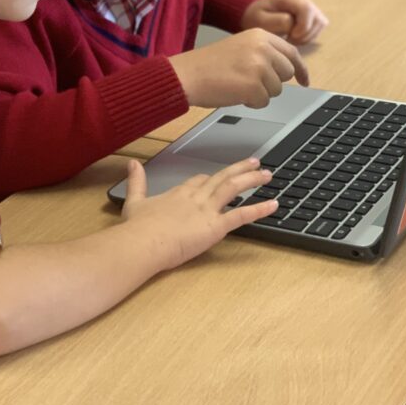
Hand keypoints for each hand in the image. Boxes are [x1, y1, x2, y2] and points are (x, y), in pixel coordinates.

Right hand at [122, 158, 276, 268]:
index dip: (208, 179)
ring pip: (234, 188)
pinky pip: (241, 215)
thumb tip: (131, 163)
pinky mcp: (215, 226)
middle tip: (254, 162)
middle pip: (221, 177)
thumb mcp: (133, 201)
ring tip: (267, 174)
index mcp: (178, 193)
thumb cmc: (137, 227)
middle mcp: (196, 197)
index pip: (197, 181)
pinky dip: (259, 209)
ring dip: (252, 179)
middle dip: (239, 169)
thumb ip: (136, 181)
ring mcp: (207, 210)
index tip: (215, 176)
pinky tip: (273, 205)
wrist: (143, 241)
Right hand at [169, 28, 308, 108]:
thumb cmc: (208, 65)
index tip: (305, 80)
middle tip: (250, 82)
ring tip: (236, 84)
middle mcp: (263, 48)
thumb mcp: (240, 46)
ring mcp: (259, 66)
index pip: (291, 53)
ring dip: (259, 93)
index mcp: (260, 35)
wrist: (187, 74)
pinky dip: (250, 102)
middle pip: (286, 73)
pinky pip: (263, 102)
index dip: (300, 69)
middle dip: (272, 82)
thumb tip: (287, 70)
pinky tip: (233, 93)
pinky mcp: (254, 86)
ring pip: (276, 90)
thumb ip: (264, 52)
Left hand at [240, 0, 327, 44]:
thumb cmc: (257, 18)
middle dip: (304, 34)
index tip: (290, 36)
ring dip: (306, 37)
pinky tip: (295, 38)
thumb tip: (292, 22)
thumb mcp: (259, 19)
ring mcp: (310, 7)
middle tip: (288, 39)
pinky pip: (318, 30)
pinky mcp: (314, 17)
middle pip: (317, 19)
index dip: (302, 26)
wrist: (258, 17)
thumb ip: (275, 21)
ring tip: (290, 39)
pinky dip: (308, 37)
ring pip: (320, 25)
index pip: (306, 9)